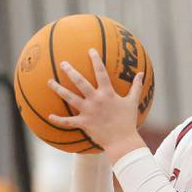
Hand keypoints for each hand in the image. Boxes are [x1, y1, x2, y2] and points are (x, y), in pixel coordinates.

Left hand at [47, 48, 146, 162]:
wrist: (122, 141)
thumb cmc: (128, 121)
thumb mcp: (133, 102)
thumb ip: (136, 87)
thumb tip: (141, 73)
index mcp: (107, 93)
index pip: (101, 72)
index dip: (96, 60)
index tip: (90, 50)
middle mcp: (96, 100)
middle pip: (80, 82)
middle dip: (71, 71)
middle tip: (62, 63)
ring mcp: (88, 111)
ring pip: (70, 98)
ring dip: (58, 90)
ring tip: (49, 82)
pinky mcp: (84, 123)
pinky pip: (68, 121)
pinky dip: (58, 120)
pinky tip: (49, 116)